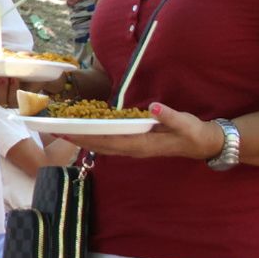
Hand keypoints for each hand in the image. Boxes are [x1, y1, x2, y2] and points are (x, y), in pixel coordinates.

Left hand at [57, 101, 222, 159]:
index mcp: (142, 145)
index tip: (70, 131)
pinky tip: (85, 132)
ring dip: (83, 139)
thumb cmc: (193, 133)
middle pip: (100, 146)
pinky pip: (110, 143)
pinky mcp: (135, 145)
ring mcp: (133, 149)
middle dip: (78, 139)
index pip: (109, 142)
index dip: (89, 137)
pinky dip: (95, 137)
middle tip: (55, 129)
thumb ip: (170, 116)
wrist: (203, 143)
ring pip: (103, 146)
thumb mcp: (186, 123)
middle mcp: (134, 150)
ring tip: (63, 131)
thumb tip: (154, 107)